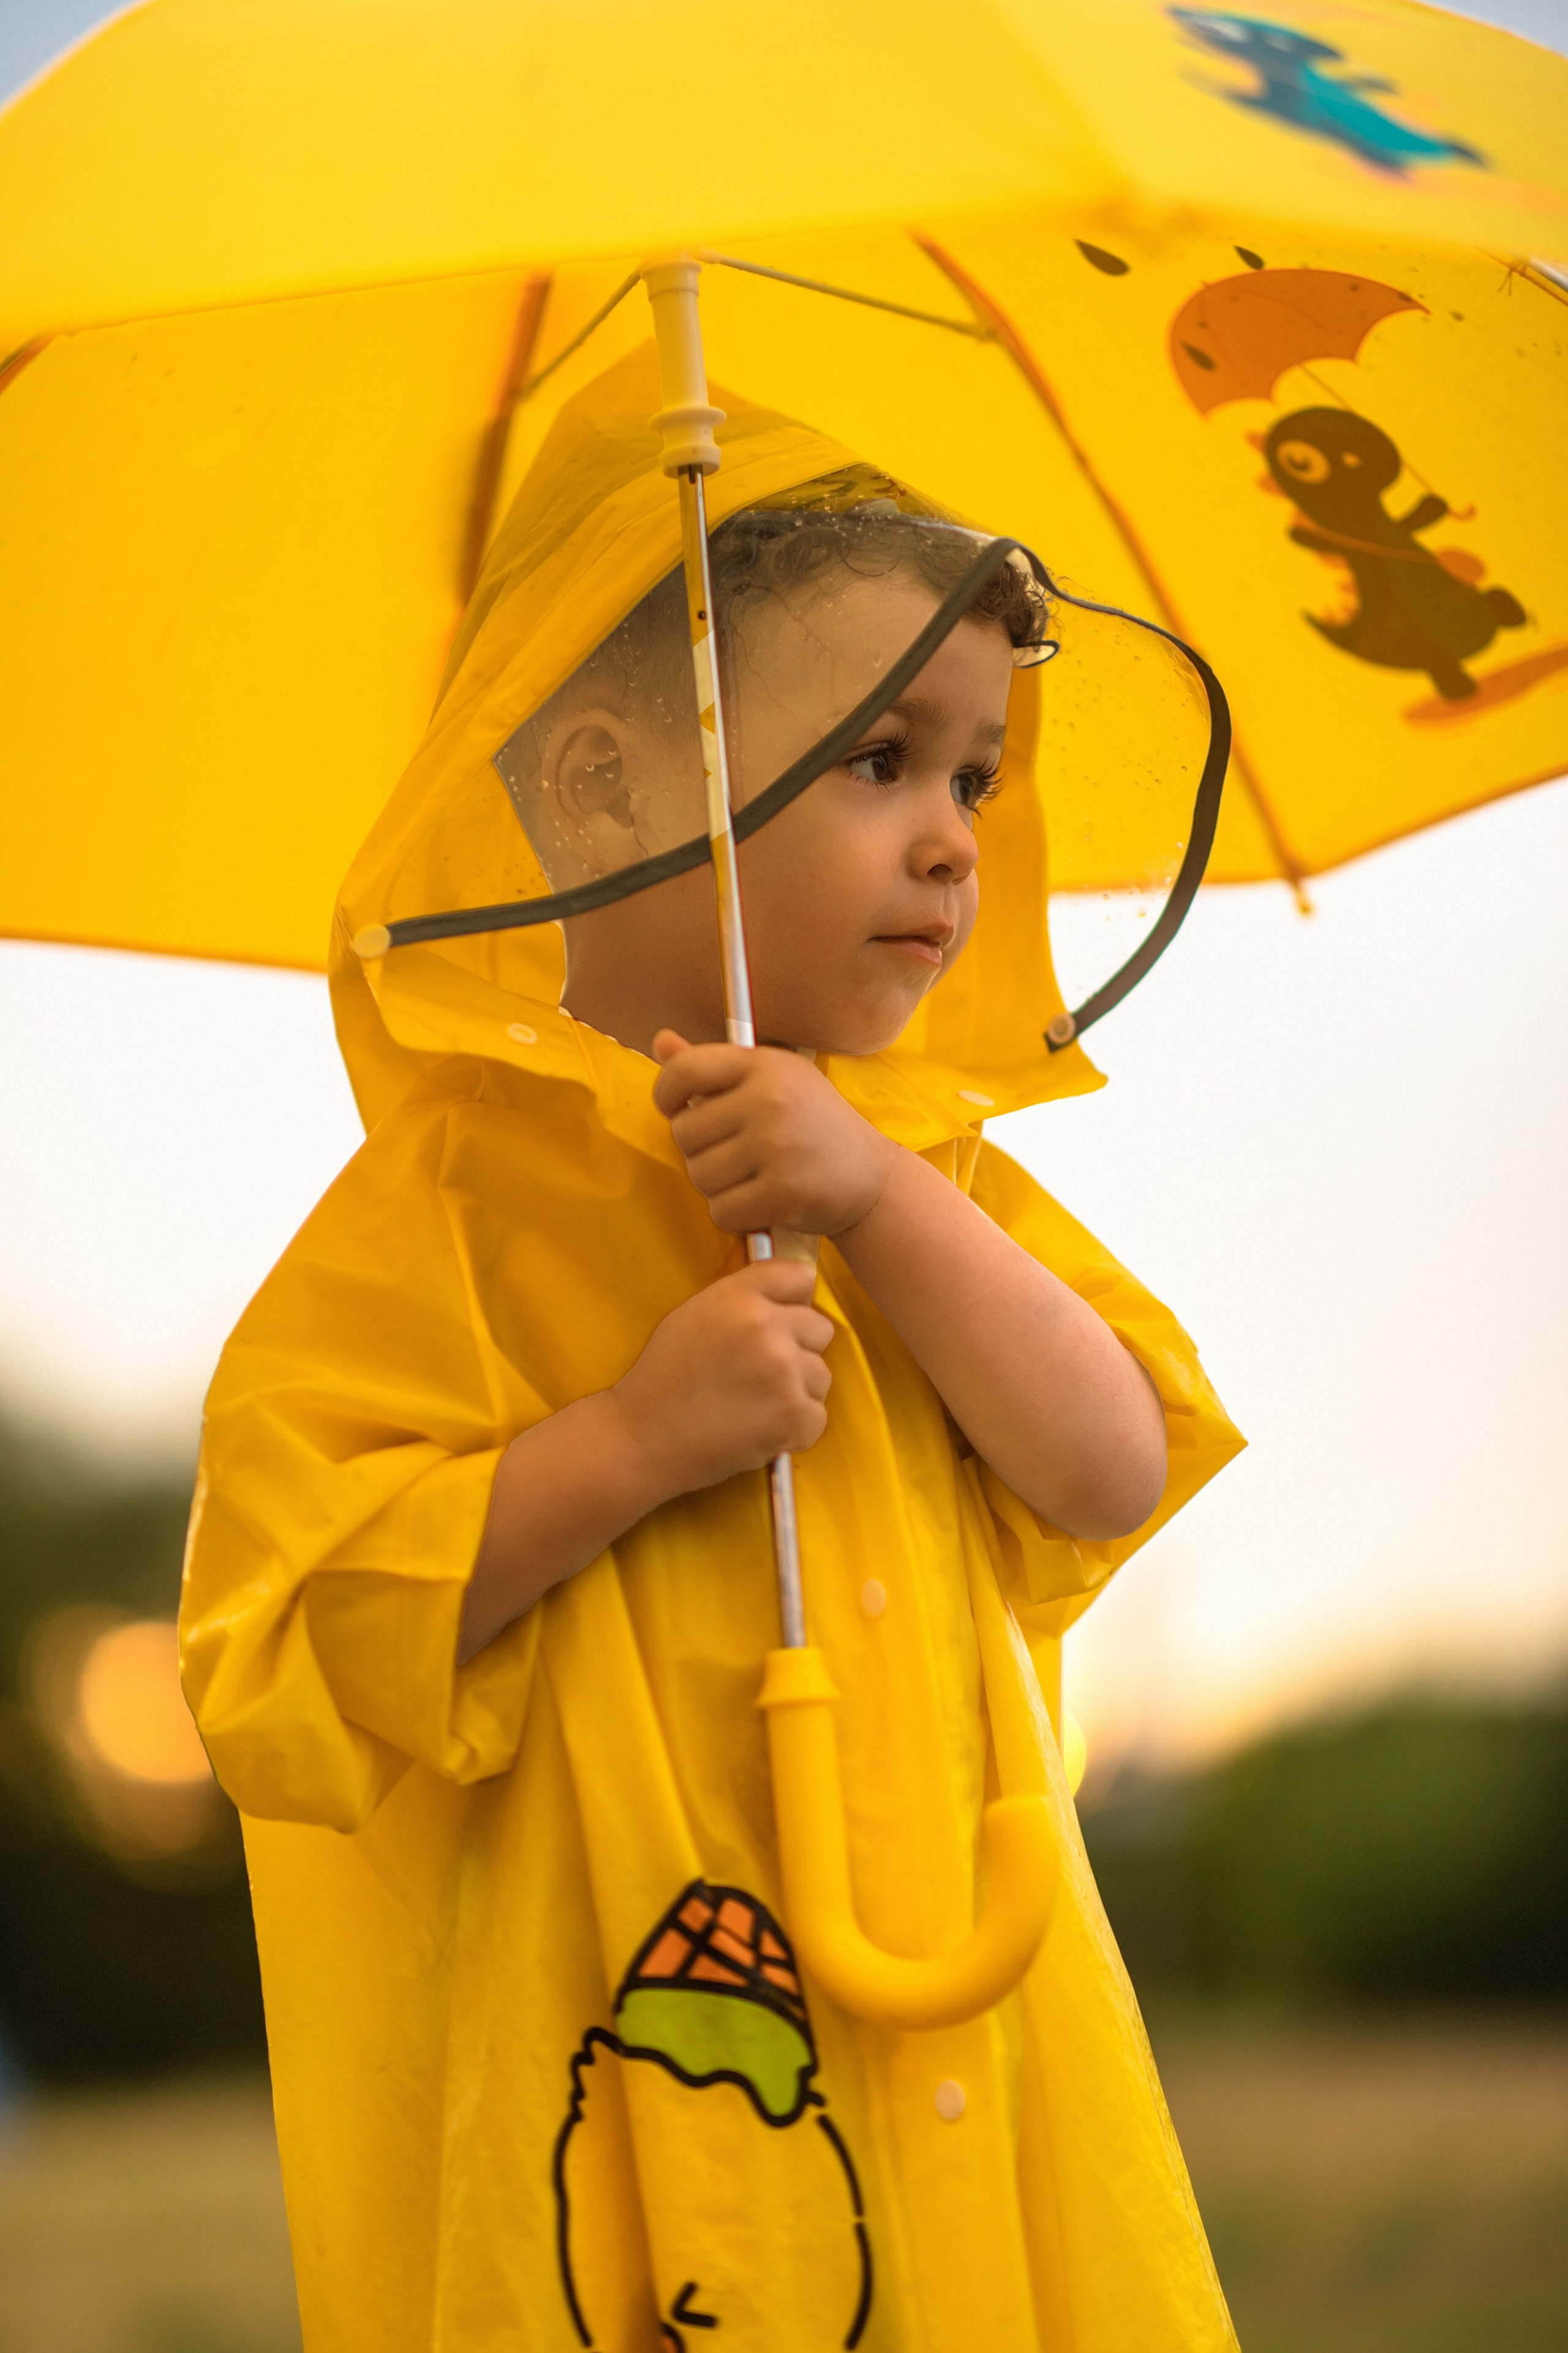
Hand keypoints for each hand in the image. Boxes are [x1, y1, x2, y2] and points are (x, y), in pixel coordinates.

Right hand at [611, 1260, 832, 1495]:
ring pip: (821, 1375)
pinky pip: (817, 1416)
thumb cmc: (664, 1377)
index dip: (793, 1302)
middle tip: (759, 1375)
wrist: (642, 1437)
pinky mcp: (793, 1414)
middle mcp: (767, 1326)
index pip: (801, 1277)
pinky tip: (759, 1430)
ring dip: (797, 1392)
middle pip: (820, 1329)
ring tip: (754, 1406)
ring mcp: (784, 1371)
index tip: (779, 1322)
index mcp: (740, 1296)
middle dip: (798, 1351)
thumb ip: (743, 1298)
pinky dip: (794, 1430)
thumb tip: (790, 1296)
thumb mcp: (696, 1314)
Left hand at [652, 1031, 898, 1237]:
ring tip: (751, 1178)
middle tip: (734, 1153)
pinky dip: (735, 1216)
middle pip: (685, 1132)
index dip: (666, 1093)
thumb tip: (660, 1041)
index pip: (685, 1070)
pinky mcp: (783, 1192)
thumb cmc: (812, 1125)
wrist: (871, 1179)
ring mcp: (777, 1146)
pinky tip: (761, 1203)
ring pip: (700, 1175)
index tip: (675, 1108)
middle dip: (700, 1150)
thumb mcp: (773, 1081)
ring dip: (717, 1186)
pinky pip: (722, 1211)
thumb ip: (714, 1067)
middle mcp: (770, 1100)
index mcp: (765, 1065)